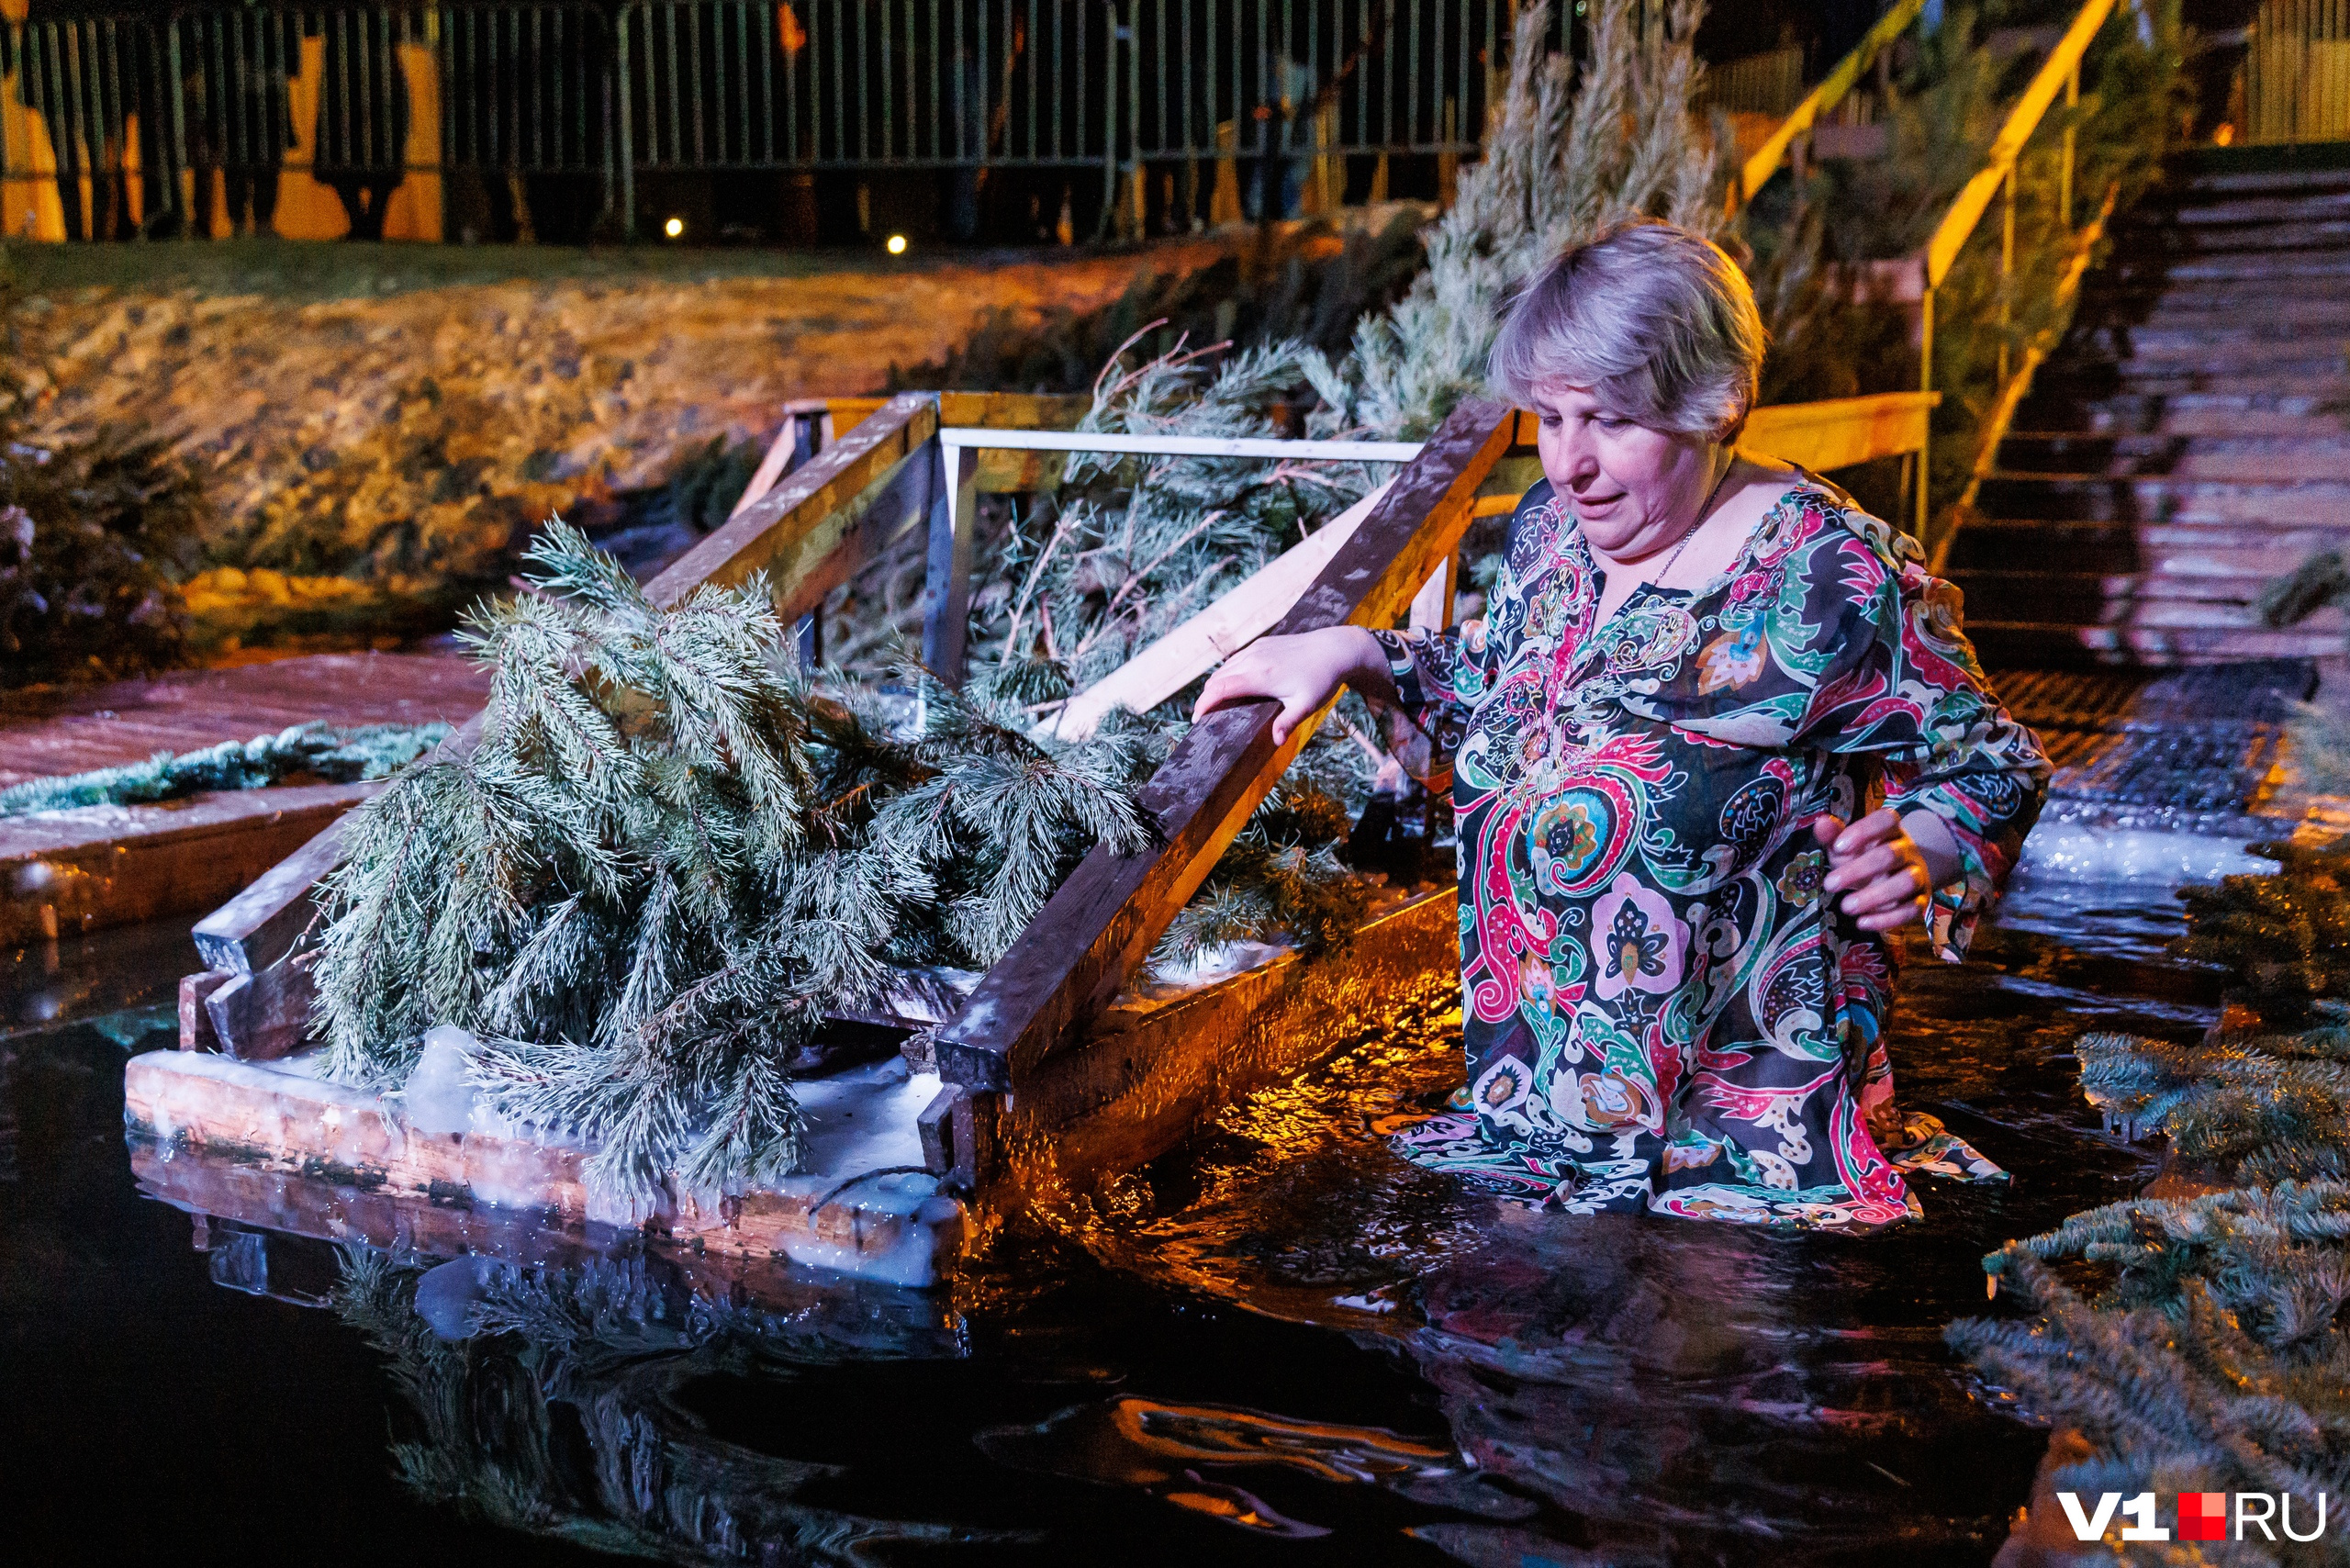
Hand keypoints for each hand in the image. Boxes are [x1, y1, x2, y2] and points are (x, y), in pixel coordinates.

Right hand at [1193, 626, 1387, 743]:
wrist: (1334, 648)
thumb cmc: (1321, 678)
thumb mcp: (1306, 705)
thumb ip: (1287, 722)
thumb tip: (1275, 742)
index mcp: (1260, 676)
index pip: (1220, 689)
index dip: (1204, 704)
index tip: (1197, 719)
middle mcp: (1253, 660)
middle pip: (1217, 679)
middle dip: (1207, 698)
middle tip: (1205, 718)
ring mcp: (1256, 650)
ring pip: (1225, 668)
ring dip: (1217, 686)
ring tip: (1217, 705)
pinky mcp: (1262, 644)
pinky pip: (1236, 660)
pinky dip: (1228, 674)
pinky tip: (1235, 686)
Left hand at [1814, 808, 1937, 932]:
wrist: (1894, 875)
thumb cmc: (1862, 856)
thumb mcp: (1846, 845)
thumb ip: (1833, 835)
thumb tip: (1821, 823)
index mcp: (1890, 830)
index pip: (1885, 820)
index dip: (1864, 831)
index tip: (1838, 847)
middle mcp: (1907, 850)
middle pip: (1890, 855)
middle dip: (1858, 870)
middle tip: (1829, 884)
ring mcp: (1917, 875)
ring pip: (1905, 883)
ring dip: (1874, 897)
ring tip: (1846, 906)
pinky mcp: (1921, 900)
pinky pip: (1911, 910)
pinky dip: (1887, 919)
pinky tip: (1862, 922)